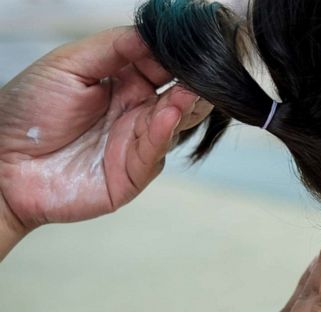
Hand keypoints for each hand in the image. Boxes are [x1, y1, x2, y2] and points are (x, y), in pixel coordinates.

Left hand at [0, 27, 210, 238]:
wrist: (1, 163)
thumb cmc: (26, 113)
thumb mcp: (67, 65)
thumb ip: (112, 48)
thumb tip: (153, 34)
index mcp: (124, 82)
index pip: (163, 65)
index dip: (177, 55)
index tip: (190, 42)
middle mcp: (137, 112)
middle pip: (180, 95)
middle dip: (194, 82)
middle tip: (204, 69)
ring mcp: (138, 142)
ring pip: (176, 122)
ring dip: (186, 105)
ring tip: (190, 90)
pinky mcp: (134, 173)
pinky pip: (155, 150)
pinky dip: (164, 132)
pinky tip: (168, 113)